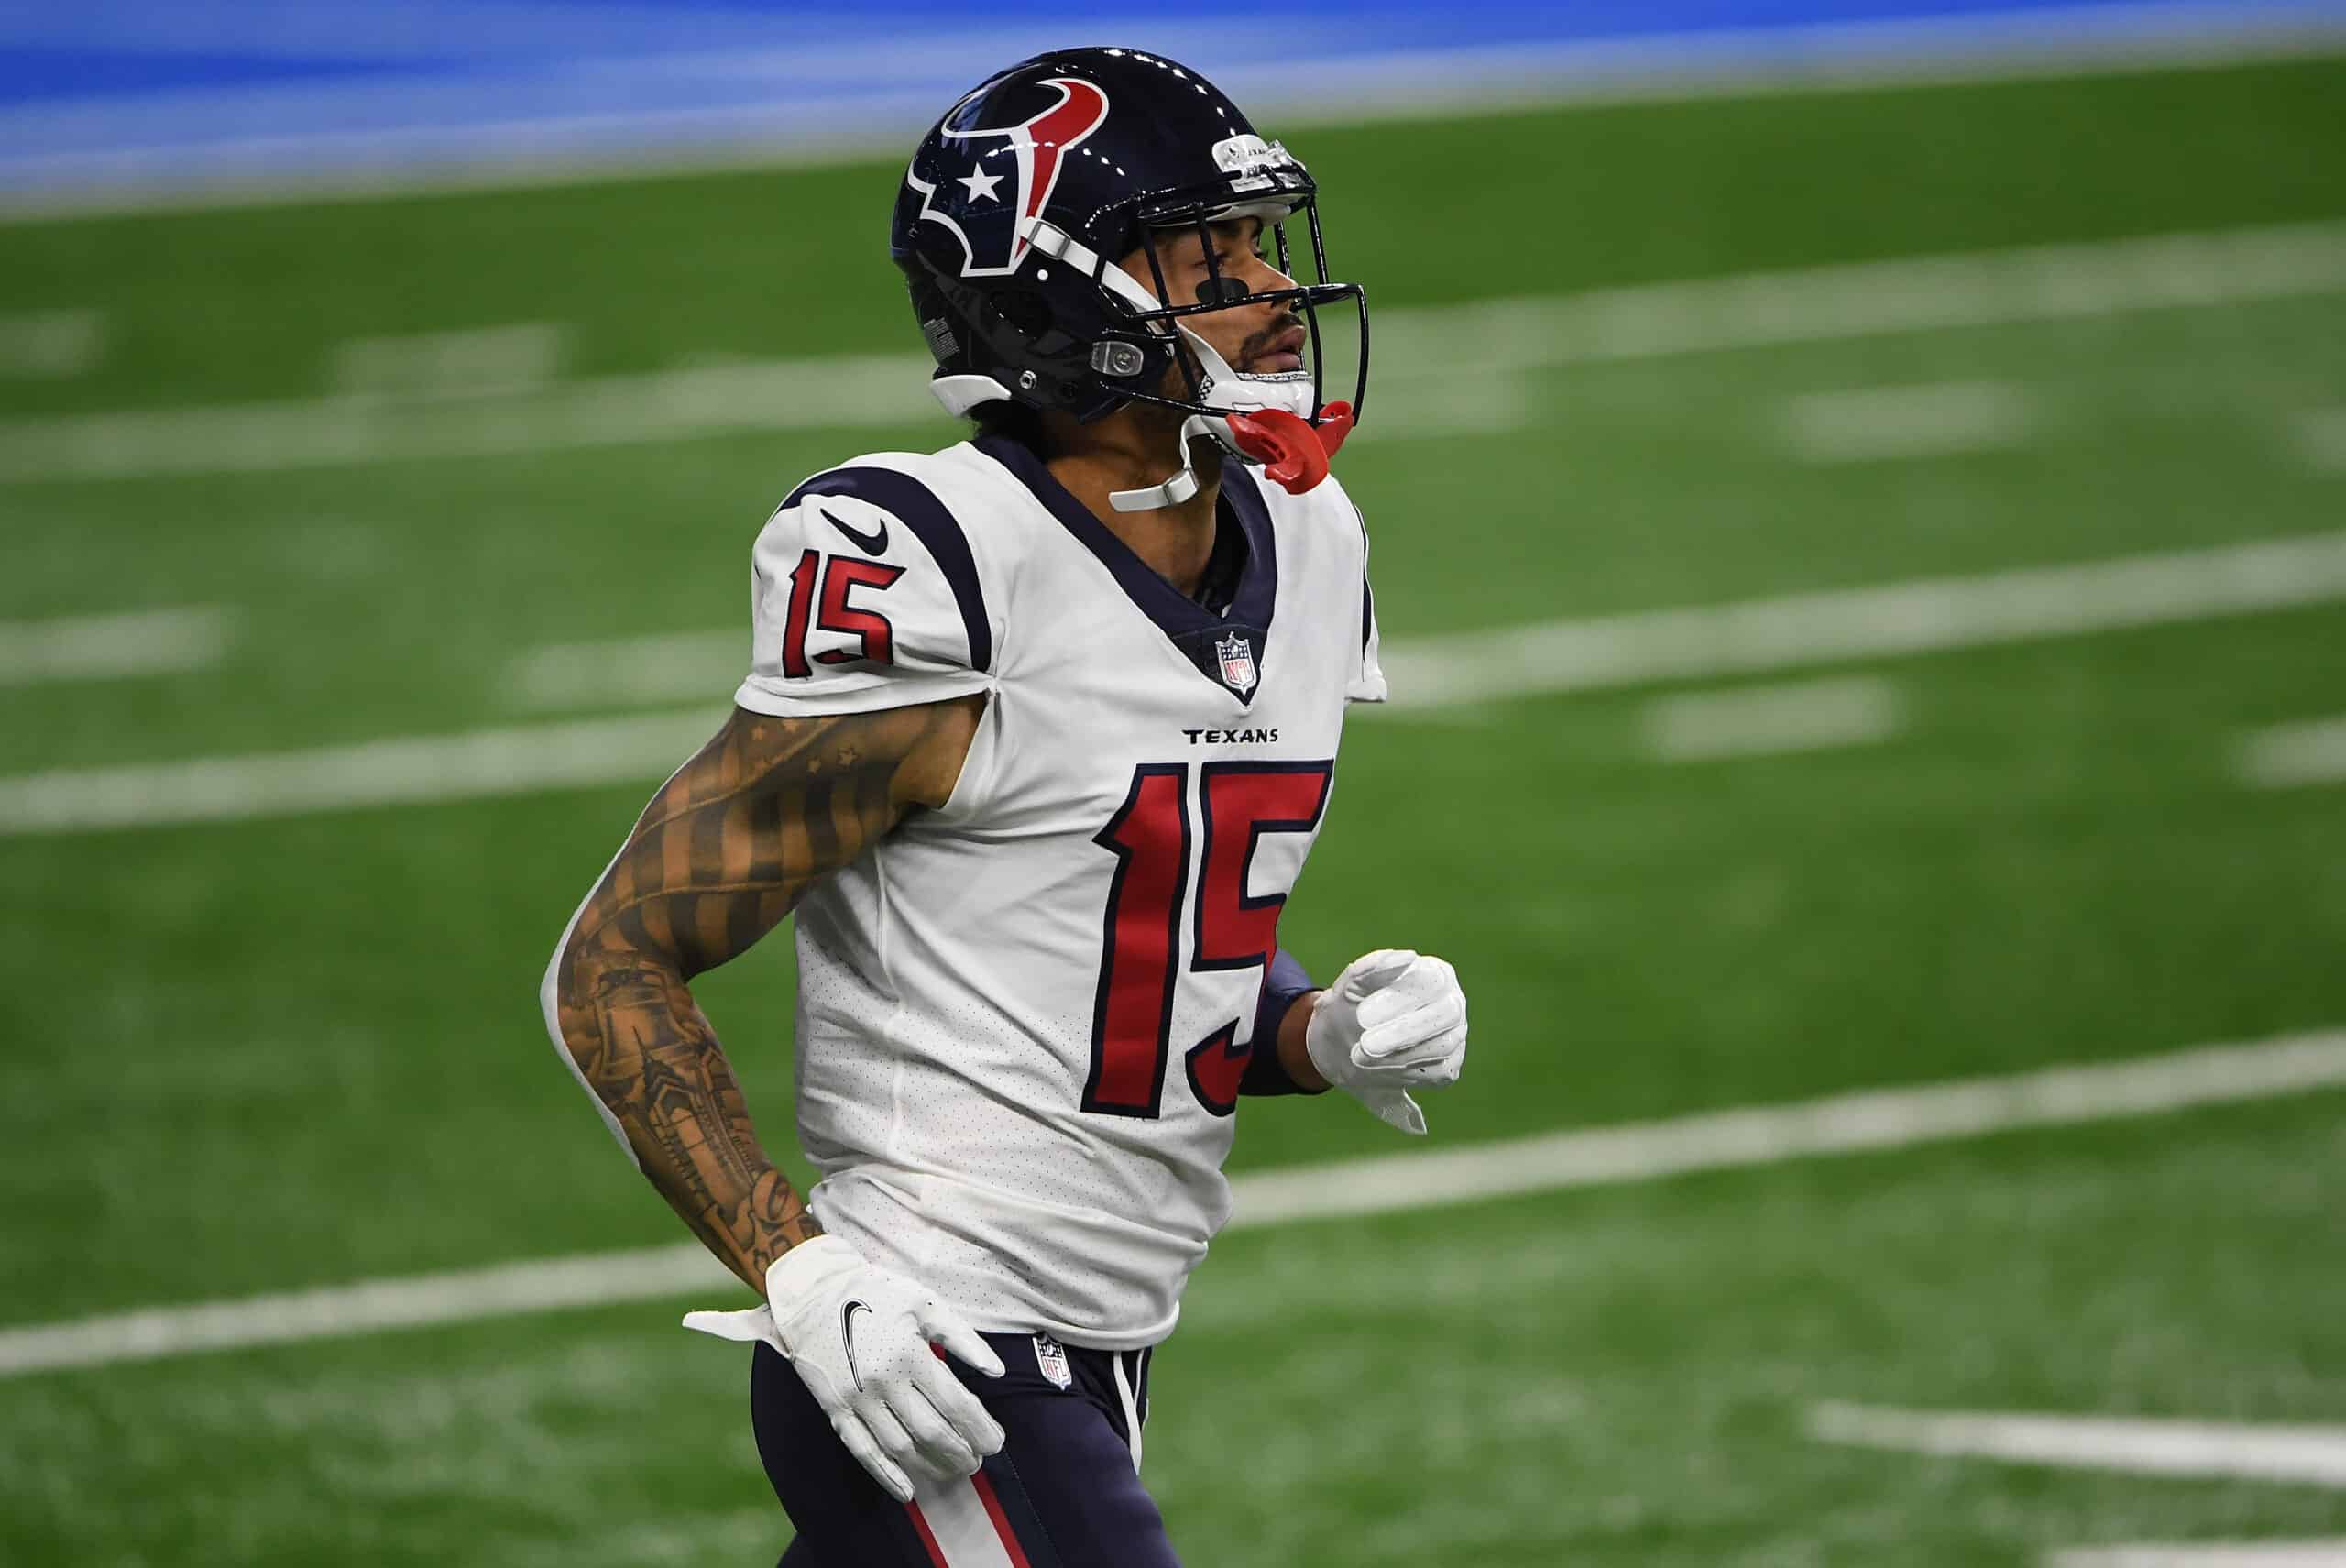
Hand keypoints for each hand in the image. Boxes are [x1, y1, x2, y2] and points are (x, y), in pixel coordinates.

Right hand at [682, 1235, 1005, 1500]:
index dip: (980, 1429)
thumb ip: (963, 1339)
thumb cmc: (876, 1294)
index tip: (996, 1442)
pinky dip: (886, 1476)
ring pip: (901, 1448)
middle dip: (962, 1452)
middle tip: (978, 1460)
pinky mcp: (835, 1410)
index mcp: (910, 1354)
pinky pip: (862, 1451)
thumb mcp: (925, 1304)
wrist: (813, 1294)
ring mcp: (857, 1399)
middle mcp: (883, 1381)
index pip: (956, 1404)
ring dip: (932, 1466)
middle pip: (932, 1432)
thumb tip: (997, 1372)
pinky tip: (908, 1490)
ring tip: (954, 1471)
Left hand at [1304, 948, 1467, 1134]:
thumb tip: (1407, 956)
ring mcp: (1454, 1034)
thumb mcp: (1350, 985)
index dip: (1400, 999)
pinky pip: (1438, 1071)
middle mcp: (1452, 1001)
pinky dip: (1406, 1072)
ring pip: (1443, 1045)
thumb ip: (1373, 966)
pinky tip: (1378, 1068)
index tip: (1362, 1015)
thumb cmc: (1351, 1005)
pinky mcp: (1449, 1065)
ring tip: (1361, 1057)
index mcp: (1434, 973)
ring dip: (1400, 1055)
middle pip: (1446, 1013)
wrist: (1341, 1045)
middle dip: (1403, 1032)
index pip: (1432, 980)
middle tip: (1364, 1045)